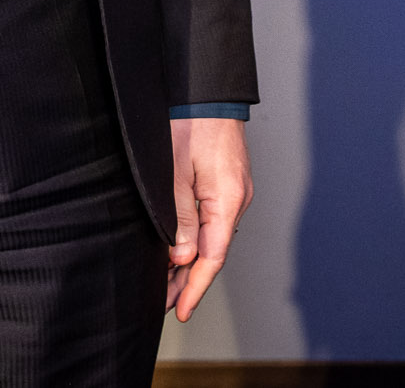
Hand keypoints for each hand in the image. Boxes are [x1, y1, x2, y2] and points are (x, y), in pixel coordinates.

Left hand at [167, 116, 251, 321]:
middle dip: (189, 281)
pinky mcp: (230, 185)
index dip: (196, 287)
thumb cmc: (189, 124)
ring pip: (215, 238)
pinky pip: (215, 221)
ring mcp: (237, 192)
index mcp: (228, 200)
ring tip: (168, 283)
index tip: (181, 310)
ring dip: (193, 261)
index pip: (213, 257)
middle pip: (215, 252)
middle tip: (166, 304)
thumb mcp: (175, 173)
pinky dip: (199, 240)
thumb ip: (180, 217)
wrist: (206, 93)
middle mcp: (238, 200)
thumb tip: (182, 257)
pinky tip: (181, 249)